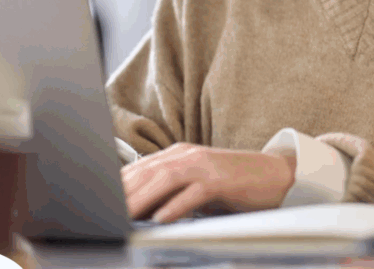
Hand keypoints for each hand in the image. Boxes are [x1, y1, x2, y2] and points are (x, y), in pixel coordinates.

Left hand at [121, 143, 295, 222]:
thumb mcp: (196, 185)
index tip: (99, 201)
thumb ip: (170, 192)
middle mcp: (187, 155)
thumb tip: (141, 211)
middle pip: (147, 173)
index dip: (117, 186)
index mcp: (178, 155)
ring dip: (142, 199)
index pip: (139, 170)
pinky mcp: (220, 180)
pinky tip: (161, 219)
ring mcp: (204, 166)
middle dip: (123, 194)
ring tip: (124, 215)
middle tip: (104, 212)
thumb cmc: (232, 184)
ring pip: (165, 180)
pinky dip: (176, 206)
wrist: (274, 175)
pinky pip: (193, 193)